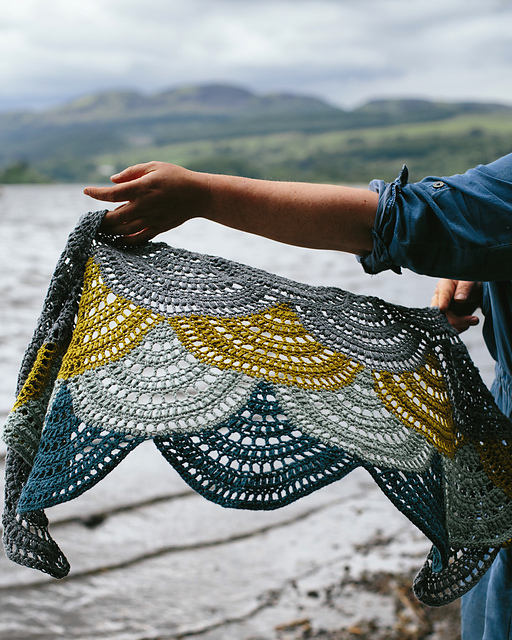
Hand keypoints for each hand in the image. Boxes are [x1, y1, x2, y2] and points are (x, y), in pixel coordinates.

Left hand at [84, 162, 210, 243]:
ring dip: (110, 231)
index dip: (96, 193)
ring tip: (102, 230)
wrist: (199, 195)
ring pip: (125, 230)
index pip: (112, 193)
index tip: (86, 191)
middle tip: (93, 219)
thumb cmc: (176, 177)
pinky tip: (118, 240)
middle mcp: (144, 206)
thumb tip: (112, 180)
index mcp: (142, 188)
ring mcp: (152, 219)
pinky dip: (126, 241)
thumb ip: (131, 172)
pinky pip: (139, 239)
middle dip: (101, 219)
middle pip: (115, 217)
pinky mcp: (159, 228)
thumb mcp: (154, 166)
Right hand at [430, 279, 481, 332]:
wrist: (474, 289)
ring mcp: (442, 310)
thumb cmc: (470, 281)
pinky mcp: (448, 318)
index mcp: (444, 286)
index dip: (442, 302)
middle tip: (471, 319)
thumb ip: (464, 288)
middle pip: (439, 312)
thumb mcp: (470, 281)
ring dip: (460, 324)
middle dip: (453, 319)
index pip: (441, 294)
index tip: (443, 309)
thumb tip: (459, 299)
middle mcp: (439, 299)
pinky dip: (461, 327)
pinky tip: (472, 320)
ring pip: (444, 322)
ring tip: (474, 320)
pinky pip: (451, 326)